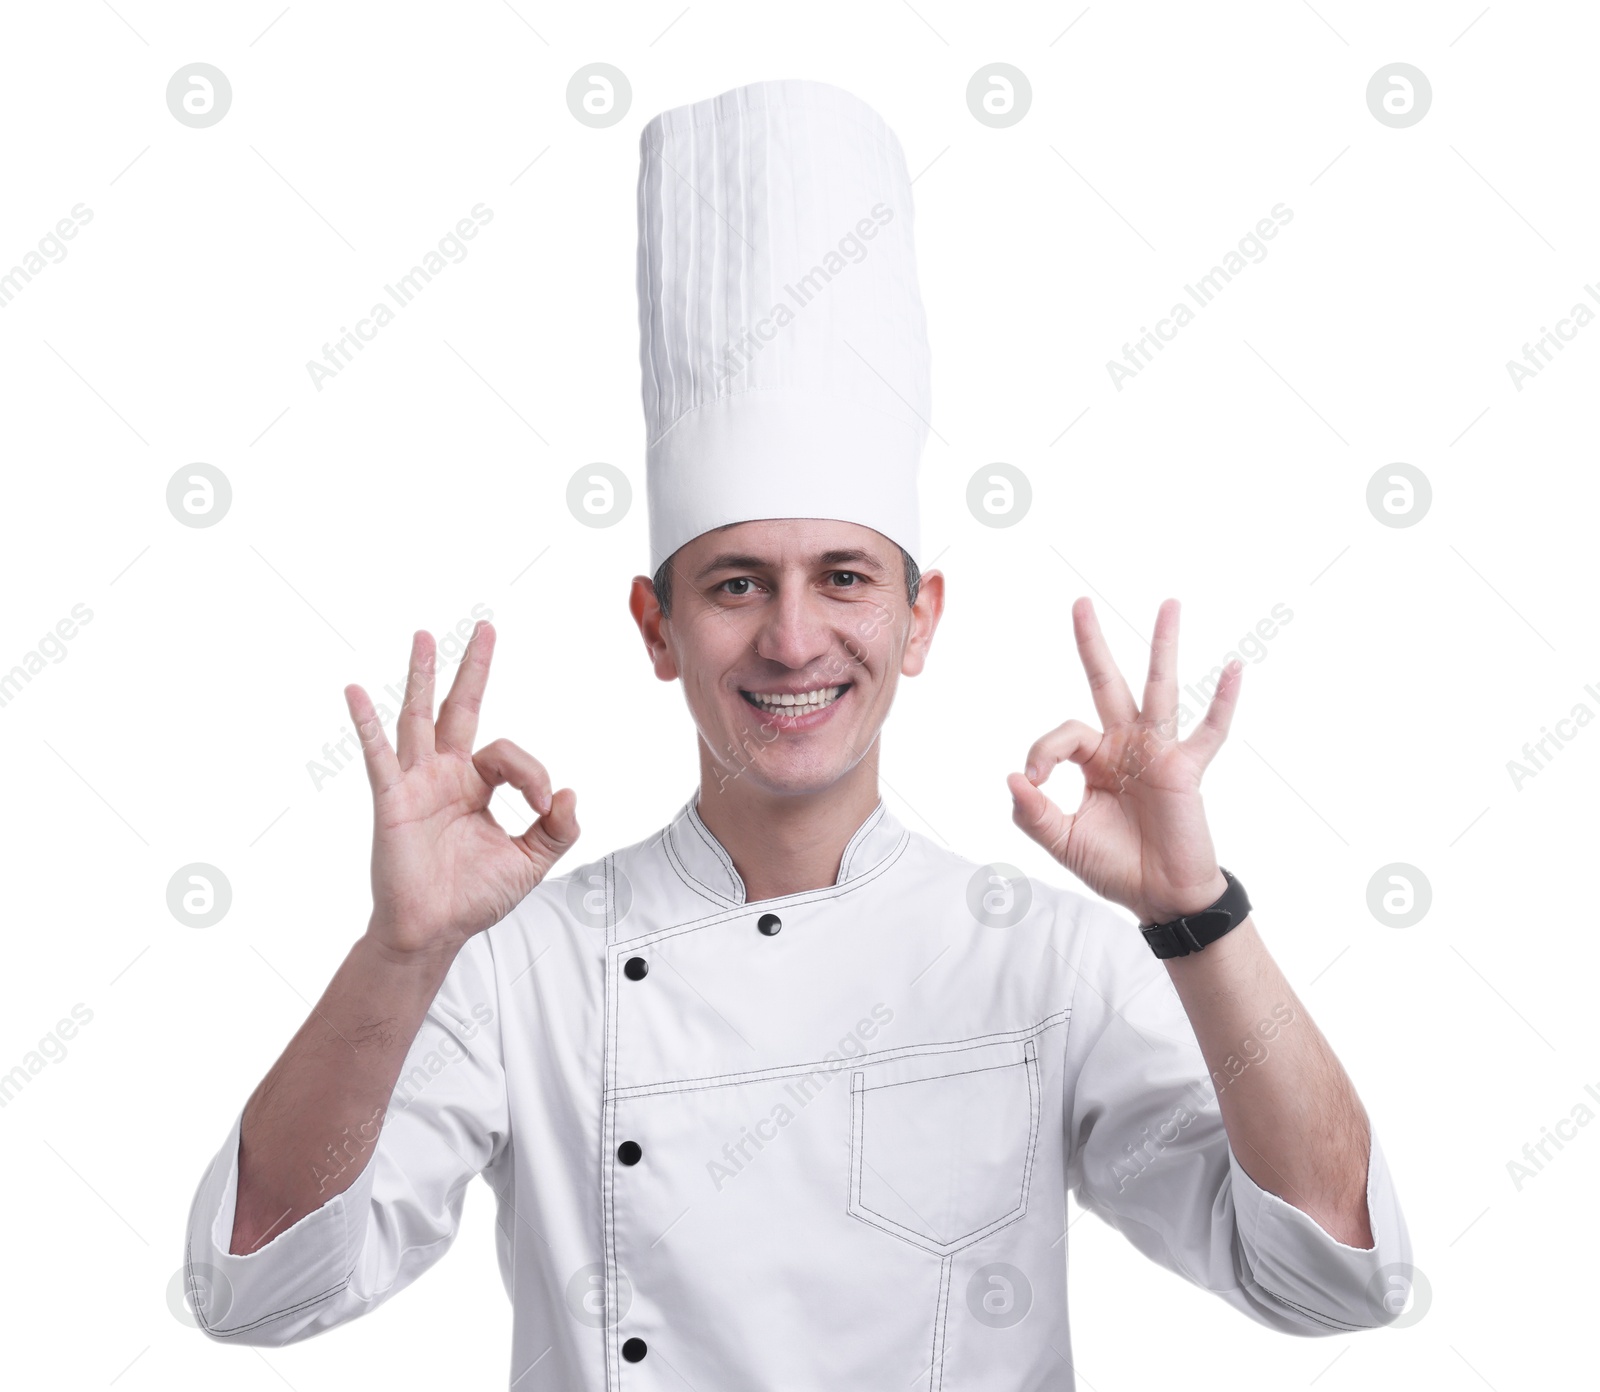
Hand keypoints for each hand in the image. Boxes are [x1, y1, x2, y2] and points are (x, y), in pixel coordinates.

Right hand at [345, 621, 578, 957]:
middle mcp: (446, 775)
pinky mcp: (391, 800)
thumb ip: (558, 829)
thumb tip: (569, 793)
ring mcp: (417, 783)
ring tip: (425, 636)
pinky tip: (356, 691)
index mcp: (477, 785)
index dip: (532, 772)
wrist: (435, 931)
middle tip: (486, 628)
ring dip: (423, 677)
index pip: (510, 755)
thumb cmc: (473, 896)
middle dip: (474, 669)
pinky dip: (367, 723)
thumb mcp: (531, 861)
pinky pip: (378, 755)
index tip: (543, 802)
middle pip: (462, 708)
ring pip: (420, 718)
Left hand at [1007, 597, 1237, 924]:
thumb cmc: (1114, 866)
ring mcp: (1158, 752)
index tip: (1035, 778)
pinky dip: (1222, 702)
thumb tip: (1013, 777)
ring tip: (1169, 604)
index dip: (1042, 750)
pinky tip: (1235, 668)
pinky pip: (1209, 731)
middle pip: (1107, 684)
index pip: (1063, 734)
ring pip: (1160, 689)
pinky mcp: (1187, 769)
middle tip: (1080, 602)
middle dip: (1092, 644)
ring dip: (1163, 646)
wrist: (1159, 897)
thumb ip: (1033, 813)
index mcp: (1093, 761)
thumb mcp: (1062, 841)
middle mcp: (1125, 746)